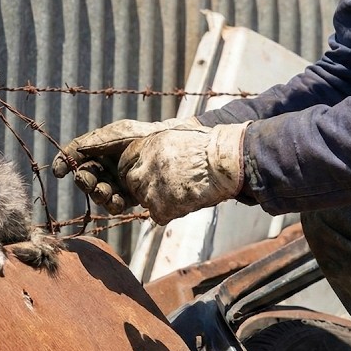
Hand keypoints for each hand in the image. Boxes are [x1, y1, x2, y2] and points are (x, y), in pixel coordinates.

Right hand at [51, 117, 196, 213]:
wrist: (175, 148)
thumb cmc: (147, 136)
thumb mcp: (120, 134)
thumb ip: (95, 142)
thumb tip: (72, 154)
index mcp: (102, 147)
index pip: (77, 153)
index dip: (65, 161)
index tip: (58, 171)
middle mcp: (108, 164)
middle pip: (86, 175)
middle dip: (85, 180)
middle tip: (88, 181)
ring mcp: (119, 180)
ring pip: (99, 192)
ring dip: (99, 194)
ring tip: (107, 192)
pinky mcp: (132, 194)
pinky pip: (116, 203)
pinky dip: (113, 204)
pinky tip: (118, 201)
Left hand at [119, 121, 250, 224]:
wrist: (224, 163)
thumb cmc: (209, 147)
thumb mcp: (178, 135)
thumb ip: (159, 145)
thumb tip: (152, 153)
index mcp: (148, 145)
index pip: (126, 161)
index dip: (136, 168)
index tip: (146, 174)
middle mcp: (145, 166)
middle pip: (131, 182)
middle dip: (143, 186)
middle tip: (163, 187)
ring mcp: (152, 188)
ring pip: (144, 199)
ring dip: (157, 200)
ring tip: (180, 193)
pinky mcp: (161, 207)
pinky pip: (157, 215)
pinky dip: (168, 213)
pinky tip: (184, 203)